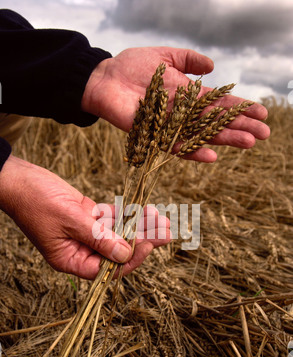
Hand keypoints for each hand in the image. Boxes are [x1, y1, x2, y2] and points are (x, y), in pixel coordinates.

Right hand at [0, 156, 170, 279]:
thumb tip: (126, 255)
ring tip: (162, 219)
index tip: (148, 243)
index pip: (107, 269)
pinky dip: (126, 214)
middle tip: (166, 231)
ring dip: (139, 226)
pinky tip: (144, 210)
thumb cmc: (35, 201)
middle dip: (142, 241)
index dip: (129, 259)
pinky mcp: (87, 216)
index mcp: (71, 260)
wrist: (19, 178)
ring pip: (118, 233)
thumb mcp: (69, 220)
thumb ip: (98, 238)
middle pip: (117, 251)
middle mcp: (80, 250)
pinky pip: (111, 219)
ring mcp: (85, 233)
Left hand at [82, 46, 269, 162]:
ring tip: (248, 142)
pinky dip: (192, 152)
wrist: (104, 78)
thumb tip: (213, 65)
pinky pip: (175, 148)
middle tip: (264, 134)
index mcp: (189, 94)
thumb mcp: (165, 55)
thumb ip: (188, 59)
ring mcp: (170, 126)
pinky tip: (212, 155)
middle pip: (217, 121)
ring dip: (225, 139)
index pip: (219, 102)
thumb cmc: (131, 66)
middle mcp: (183, 113)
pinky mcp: (154, 136)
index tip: (261, 112)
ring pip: (202, 135)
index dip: (240, 107)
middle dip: (241, 126)